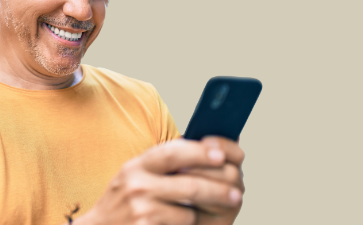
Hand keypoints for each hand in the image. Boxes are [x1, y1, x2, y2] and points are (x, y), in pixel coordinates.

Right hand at [76, 139, 241, 224]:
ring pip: (188, 212)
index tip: (221, 155)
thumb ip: (164, 164)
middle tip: (236, 194)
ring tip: (197, 213)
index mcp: (137, 165)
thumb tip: (210, 148)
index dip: (199, 152)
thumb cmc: (125, 202)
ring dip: (199, 215)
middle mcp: (136, 184)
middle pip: (189, 185)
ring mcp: (139, 209)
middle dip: (217, 190)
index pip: (172, 152)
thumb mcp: (136, 176)